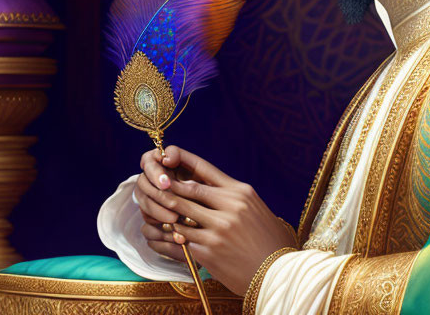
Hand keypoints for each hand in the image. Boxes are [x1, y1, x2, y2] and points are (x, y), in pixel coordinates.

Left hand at [134, 146, 297, 295]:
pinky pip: (181, 238)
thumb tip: (198, 186)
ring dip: (165, 211)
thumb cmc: (266, 239)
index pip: (204, 168)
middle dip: (167, 187)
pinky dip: (171, 235)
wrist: (277, 272)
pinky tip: (163, 233)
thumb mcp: (254, 208)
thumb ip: (229, 196)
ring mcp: (218, 229)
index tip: (166, 157)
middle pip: (188, 190)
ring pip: (180, 214)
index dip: (182, 160)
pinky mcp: (209, 250)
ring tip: (154, 208)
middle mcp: (230, 206)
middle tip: (153, 184)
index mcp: (241, 192)